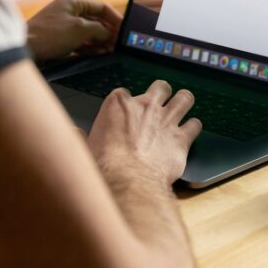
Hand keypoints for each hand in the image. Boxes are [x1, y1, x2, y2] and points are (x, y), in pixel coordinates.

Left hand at [27, 0, 121, 61]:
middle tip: (119, 43)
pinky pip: (80, 41)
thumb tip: (110, 34)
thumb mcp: (80, 30)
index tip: (124, 30)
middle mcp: (69, 11)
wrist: (25, 49)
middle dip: (108, 32)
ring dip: (101, 41)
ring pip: (89, 32)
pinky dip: (91, 46)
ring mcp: (65, 25)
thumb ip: (99, 30)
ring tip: (112, 50)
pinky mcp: (60, 38)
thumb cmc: (49, 35)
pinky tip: (100, 53)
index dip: (115, 18)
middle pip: (96, 20)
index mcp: (73, 1)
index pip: (101, 7)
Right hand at [88, 81, 202, 184]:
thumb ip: (80, 136)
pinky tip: (190, 132)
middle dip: (162, 93)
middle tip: (160, 103)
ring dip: (184, 101)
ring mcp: (166, 120)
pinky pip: (195, 124)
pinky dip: (193, 127)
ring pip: (184, 98)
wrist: (128, 180)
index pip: (125, 93)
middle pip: (160, 87)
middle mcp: (145, 106)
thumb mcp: (84, 147)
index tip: (126, 113)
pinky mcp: (182, 138)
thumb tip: (72, 132)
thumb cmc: (104, 165)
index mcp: (119, 104)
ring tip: (183, 106)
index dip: (126, 103)